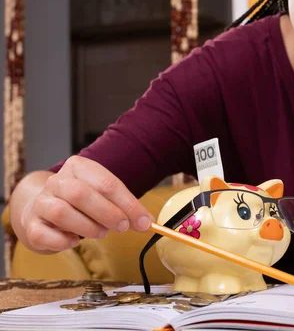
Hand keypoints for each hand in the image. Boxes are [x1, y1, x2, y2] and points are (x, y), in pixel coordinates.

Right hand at [19, 156, 154, 251]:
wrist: (45, 208)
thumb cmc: (83, 202)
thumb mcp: (106, 196)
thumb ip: (126, 208)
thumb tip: (147, 223)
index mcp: (79, 167)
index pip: (107, 183)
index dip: (129, 205)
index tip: (144, 222)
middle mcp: (56, 181)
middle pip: (80, 193)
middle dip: (107, 213)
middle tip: (123, 227)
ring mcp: (41, 202)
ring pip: (61, 212)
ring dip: (87, 227)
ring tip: (101, 233)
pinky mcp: (31, 224)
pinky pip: (43, 234)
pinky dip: (63, 241)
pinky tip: (74, 241)